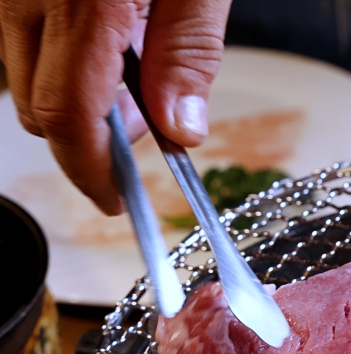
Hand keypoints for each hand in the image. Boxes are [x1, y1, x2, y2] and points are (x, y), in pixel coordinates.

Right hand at [0, 0, 231, 214]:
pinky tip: (112, 41)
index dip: (91, 169)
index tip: (116, 200)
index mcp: (82, 1)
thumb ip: (187, 53)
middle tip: (149, 126)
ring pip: (26, 77)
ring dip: (77, 97)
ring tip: (137, 74)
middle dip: (91, 138)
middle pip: (39, 107)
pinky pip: (25, 41)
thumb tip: (181, 131)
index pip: (69, 112)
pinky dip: (64, 61)